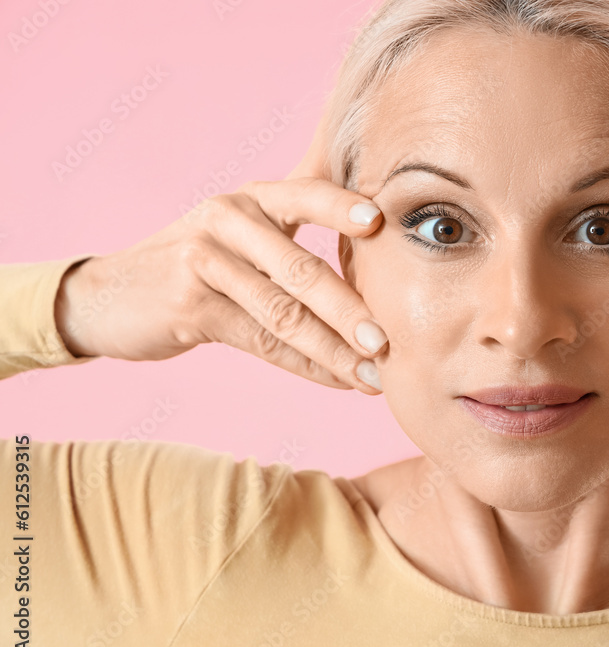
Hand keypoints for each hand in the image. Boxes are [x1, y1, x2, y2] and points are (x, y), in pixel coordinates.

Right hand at [55, 175, 388, 392]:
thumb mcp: (241, 239)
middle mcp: (229, 219)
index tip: (380, 221)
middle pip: (303, 269)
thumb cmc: (198, 267)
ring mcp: (205, 260)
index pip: (306, 193)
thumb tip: (377, 274)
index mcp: (253, 198)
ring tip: (373, 374)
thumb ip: (293, 245)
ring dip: (334, 350)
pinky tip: (337, 380)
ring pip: (284, 313)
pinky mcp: (189, 303)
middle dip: (352, 310)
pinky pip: (261, 340)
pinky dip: (305, 365)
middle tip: (391, 342)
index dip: (342, 207)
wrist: (108, 295)